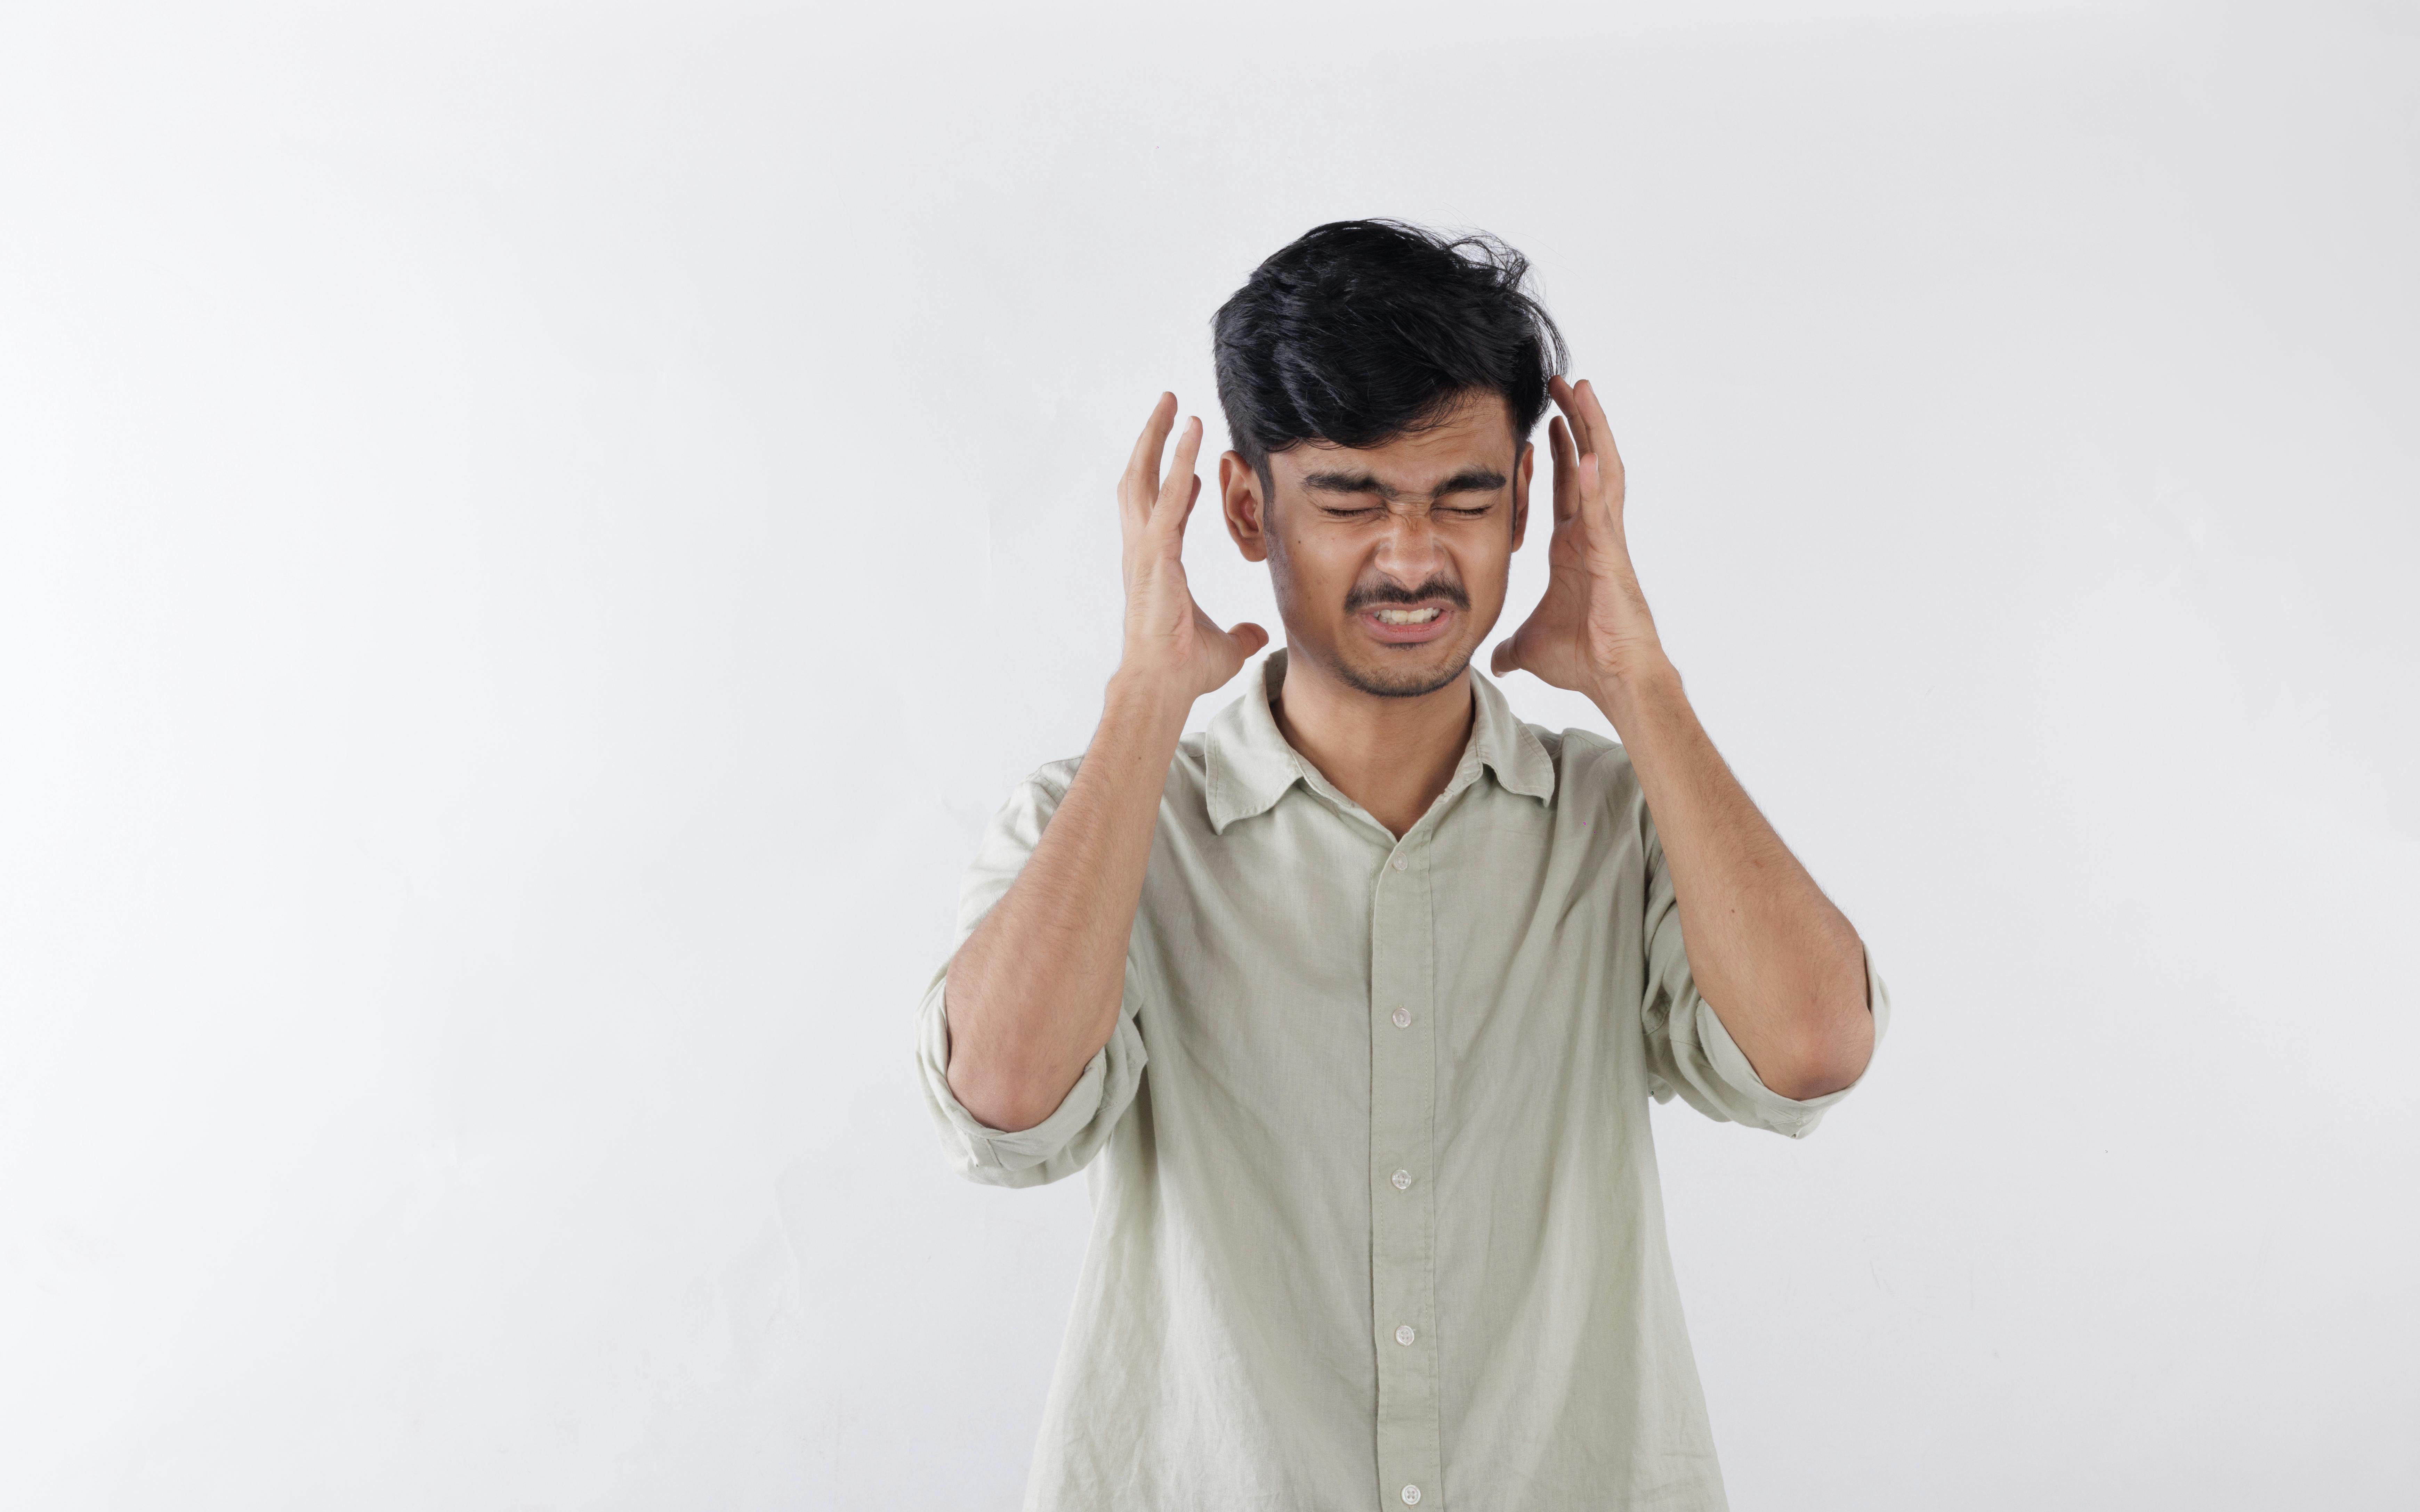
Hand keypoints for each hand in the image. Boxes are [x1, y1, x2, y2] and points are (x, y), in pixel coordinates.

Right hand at [1117, 394, 1268, 704]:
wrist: (1163, 685)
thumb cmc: (1183, 670)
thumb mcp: (1224, 646)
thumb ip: (1239, 633)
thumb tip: (1256, 635)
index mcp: (1155, 567)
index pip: (1161, 513)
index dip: (1172, 484)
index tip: (1189, 464)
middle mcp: (1142, 551)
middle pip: (1139, 481)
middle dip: (1151, 441)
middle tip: (1167, 406)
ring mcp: (1144, 550)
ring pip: (1143, 479)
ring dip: (1157, 438)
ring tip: (1172, 404)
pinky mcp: (1154, 554)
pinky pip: (1167, 499)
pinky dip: (1178, 464)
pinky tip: (1192, 437)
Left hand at [1490, 376, 1668, 699]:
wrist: (1613, 680)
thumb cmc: (1583, 661)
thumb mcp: (1530, 648)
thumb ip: (1511, 648)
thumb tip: (1493, 662)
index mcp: (1574, 546)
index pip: (1565, 486)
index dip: (1558, 452)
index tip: (1546, 420)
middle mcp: (1592, 534)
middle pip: (1585, 464)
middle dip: (1576, 422)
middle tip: (1563, 382)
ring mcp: (1605, 540)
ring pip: (1601, 472)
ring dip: (1592, 429)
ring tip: (1581, 389)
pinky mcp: (1612, 554)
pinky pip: (1603, 509)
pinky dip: (1596, 479)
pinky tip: (1587, 449)